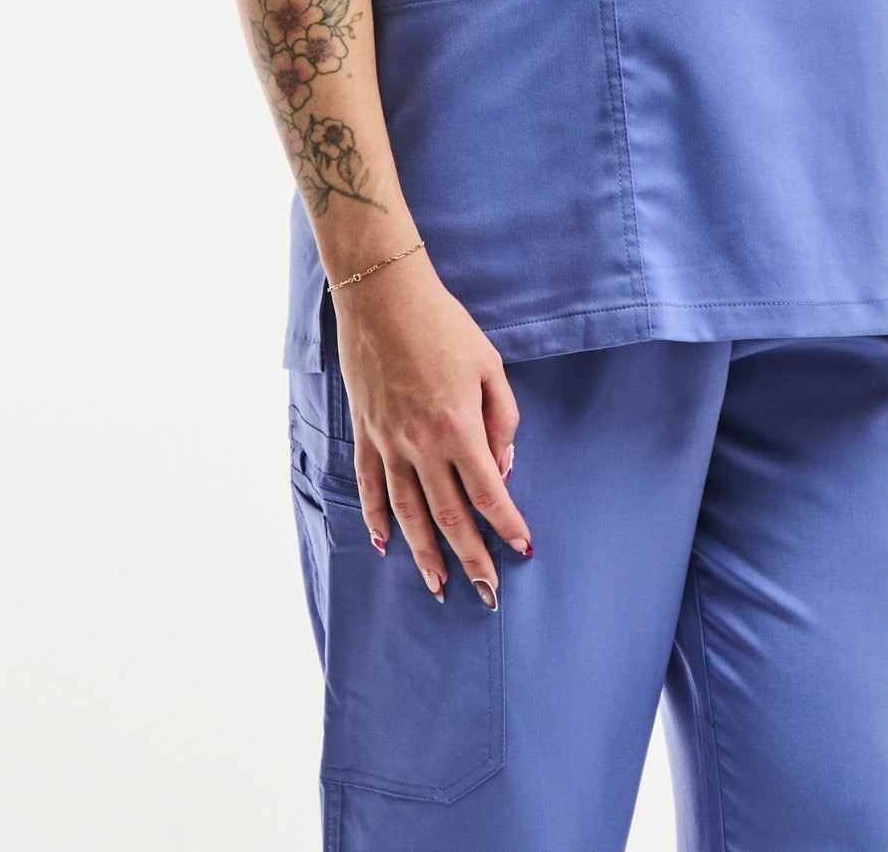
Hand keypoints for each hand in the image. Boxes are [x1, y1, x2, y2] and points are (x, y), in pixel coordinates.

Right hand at [331, 248, 533, 606]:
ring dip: (424, 554)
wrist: (383, 296)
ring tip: (438, 586)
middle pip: (449, 516)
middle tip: (486, 592)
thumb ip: (503, 420)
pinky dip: (376, 519)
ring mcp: (388, 442)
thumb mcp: (490, 365)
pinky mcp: (365, 433)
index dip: (506, 525)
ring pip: (407, 514)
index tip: (522, 549)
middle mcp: (421, 445)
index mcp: (459, 427)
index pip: (488, 493)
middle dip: (470, 558)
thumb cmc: (444, 324)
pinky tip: (384, 544)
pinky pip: (371, 487)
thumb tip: (504, 467)